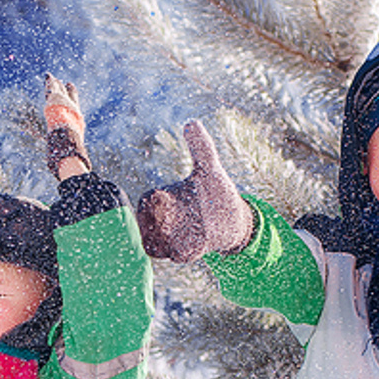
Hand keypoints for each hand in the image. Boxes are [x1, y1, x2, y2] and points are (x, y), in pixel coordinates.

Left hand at [45, 73, 90, 177]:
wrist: (68, 143)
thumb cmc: (71, 155)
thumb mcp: (71, 162)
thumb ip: (71, 168)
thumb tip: (74, 186)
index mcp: (77, 125)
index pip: (76, 115)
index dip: (75, 109)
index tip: (75, 105)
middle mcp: (73, 114)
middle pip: (71, 101)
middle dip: (69, 94)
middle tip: (68, 84)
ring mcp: (66, 107)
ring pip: (61, 94)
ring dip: (56, 86)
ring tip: (52, 78)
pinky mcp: (56, 102)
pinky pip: (53, 90)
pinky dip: (50, 84)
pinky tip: (48, 77)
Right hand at [136, 121, 254, 261]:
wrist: (232, 220)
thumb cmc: (216, 192)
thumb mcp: (210, 170)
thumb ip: (201, 149)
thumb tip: (192, 123)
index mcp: (161, 197)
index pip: (146, 203)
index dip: (151, 204)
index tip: (163, 200)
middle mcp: (162, 219)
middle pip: (148, 227)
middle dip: (157, 226)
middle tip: (170, 220)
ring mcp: (171, 237)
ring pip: (158, 244)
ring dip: (168, 242)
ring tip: (185, 235)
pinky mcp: (183, 252)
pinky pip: (174, 255)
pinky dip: (181, 252)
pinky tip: (197, 246)